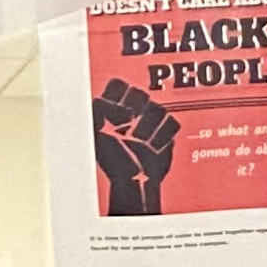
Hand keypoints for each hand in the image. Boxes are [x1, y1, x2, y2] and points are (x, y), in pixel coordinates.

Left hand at [93, 80, 178, 215]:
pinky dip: (161, 139)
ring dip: (145, 133)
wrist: (134, 181)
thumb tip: (129, 113)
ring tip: (140, 146)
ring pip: (157, 109)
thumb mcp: (96, 136)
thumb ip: (99, 112)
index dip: (116, 99)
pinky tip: (153, 150)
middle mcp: (133, 108)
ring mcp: (152, 116)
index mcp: (113, 107)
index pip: (117, 85)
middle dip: (131, 116)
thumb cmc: (113, 161)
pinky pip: (171, 122)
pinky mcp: (168, 128)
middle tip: (127, 134)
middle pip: (140, 94)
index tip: (114, 121)